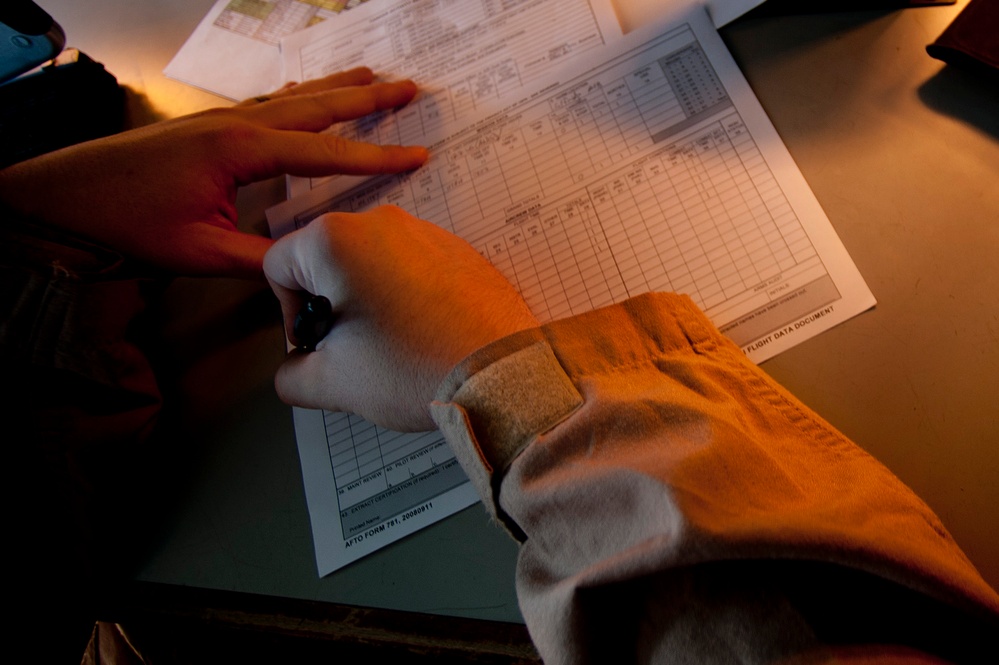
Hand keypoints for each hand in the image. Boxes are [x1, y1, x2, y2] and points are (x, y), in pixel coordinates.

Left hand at [0, 68, 427, 277]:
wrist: (62, 195)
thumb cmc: (126, 220)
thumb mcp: (198, 251)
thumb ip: (259, 260)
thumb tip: (307, 269)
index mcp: (241, 150)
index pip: (324, 152)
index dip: (374, 157)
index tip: (415, 155)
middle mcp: (236, 123)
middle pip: (317, 105)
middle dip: (367, 97)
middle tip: (410, 88)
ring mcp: (220, 119)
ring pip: (294, 97)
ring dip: (336, 86)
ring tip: (372, 76)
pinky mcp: (207, 126)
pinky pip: (269, 103)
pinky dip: (300, 95)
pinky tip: (306, 94)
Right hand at [264, 206, 538, 430]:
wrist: (500, 373)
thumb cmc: (417, 368)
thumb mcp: (332, 383)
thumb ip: (291, 374)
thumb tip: (294, 369)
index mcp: (335, 240)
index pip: (278, 266)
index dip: (287, 313)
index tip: (316, 344)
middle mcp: (378, 221)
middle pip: (324, 260)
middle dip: (329, 305)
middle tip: (352, 350)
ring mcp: (423, 230)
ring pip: (368, 262)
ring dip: (368, 300)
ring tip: (393, 346)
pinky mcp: (455, 247)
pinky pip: (410, 265)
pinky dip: (406, 295)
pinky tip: (422, 334)